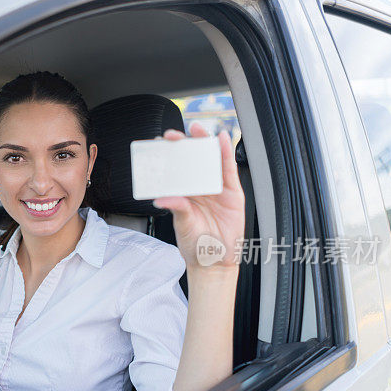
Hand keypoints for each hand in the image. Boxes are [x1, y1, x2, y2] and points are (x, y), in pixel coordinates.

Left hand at [153, 123, 244, 273]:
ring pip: (210, 160)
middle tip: (174, 135)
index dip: (168, 155)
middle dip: (184, 144)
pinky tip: (222, 139)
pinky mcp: (232, 193)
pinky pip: (229, 170)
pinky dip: (226, 153)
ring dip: (204, 142)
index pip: (175, 170)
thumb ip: (177, 209)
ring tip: (197, 129)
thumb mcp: (183, 225)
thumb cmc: (196, 244)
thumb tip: (162, 199)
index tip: (159, 144)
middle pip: (192, 160)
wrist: (215, 261)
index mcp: (183, 194)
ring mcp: (215, 189)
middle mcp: (199, 188)